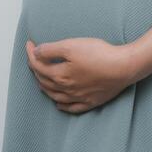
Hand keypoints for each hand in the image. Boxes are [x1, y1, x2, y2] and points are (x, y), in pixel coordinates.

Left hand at [25, 36, 139, 113]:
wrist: (123, 67)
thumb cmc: (99, 54)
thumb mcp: (72, 46)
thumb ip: (51, 50)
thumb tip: (36, 53)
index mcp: (60, 76)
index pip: (38, 66)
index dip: (31, 53)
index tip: (29, 44)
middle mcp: (66, 90)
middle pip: (44, 81)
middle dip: (35, 68)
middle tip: (33, 57)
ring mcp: (78, 97)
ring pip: (55, 96)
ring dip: (45, 87)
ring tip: (40, 78)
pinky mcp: (90, 102)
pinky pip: (71, 107)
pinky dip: (61, 105)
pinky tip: (58, 103)